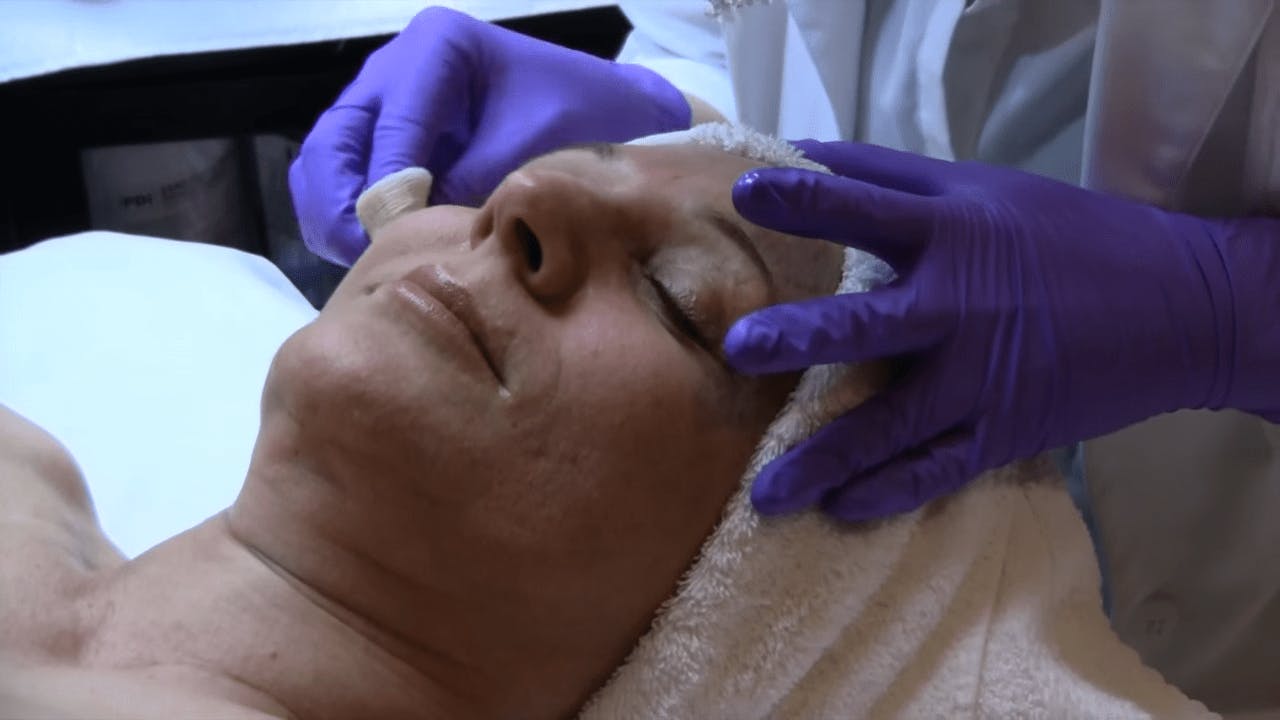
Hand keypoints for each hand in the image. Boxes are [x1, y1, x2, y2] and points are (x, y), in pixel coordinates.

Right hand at [289, 6, 689, 265]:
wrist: (609, 114)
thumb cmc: (581, 120)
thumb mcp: (531, 151)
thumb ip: (467, 182)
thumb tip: (399, 227)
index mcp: (437, 50)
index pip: (390, 128)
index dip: (384, 193)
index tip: (396, 242)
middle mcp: (397, 68)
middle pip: (333, 143)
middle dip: (340, 207)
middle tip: (371, 258)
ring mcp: (385, 104)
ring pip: (324, 163)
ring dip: (333, 215)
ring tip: (369, 261)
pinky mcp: (385, 140)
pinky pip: (339, 179)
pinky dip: (344, 216)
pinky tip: (374, 251)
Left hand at [726, 140, 1279, 520]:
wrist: (1182, 305)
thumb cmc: (1068, 236)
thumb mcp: (983, 189)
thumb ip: (888, 177)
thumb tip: (801, 152)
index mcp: (954, 234)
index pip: (865, 207)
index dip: (804, 199)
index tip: (745, 193)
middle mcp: (960, 307)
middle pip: (869, 324)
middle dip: (803, 337)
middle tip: (741, 350)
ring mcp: (982, 379)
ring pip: (892, 425)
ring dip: (826, 458)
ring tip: (766, 492)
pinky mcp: (1005, 431)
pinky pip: (938, 469)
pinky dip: (890, 492)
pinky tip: (841, 509)